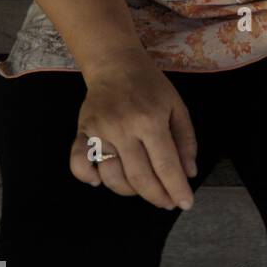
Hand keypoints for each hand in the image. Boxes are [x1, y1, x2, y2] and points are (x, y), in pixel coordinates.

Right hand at [69, 48, 197, 210]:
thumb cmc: (150, 85)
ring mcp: (100, 131)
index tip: (185, 204)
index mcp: (151, 119)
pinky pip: (78, 163)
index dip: (176, 188)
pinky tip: (99, 181)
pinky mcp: (82, 131)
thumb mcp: (176, 105)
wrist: (116, 63)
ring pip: (112, 177)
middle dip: (157, 196)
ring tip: (143, 188)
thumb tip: (188, 173)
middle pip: (140, 177)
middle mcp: (124, 128)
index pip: (166, 165)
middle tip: (167, 202)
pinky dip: (87, 177)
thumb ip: (186, 139)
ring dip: (129, 191)